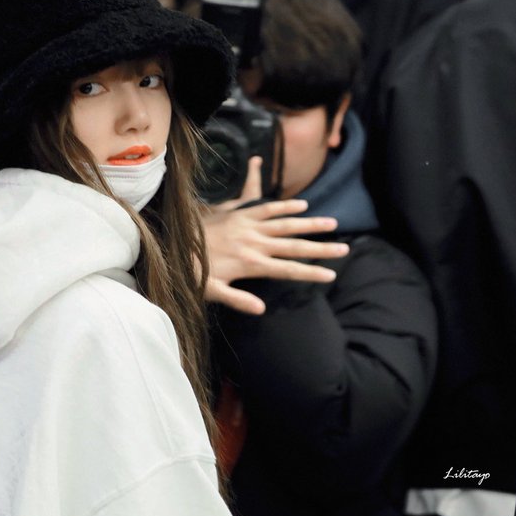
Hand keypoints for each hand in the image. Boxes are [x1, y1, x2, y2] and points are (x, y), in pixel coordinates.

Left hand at [203, 157, 349, 314]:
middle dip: (320, 248)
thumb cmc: (192, 271)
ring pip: (286, 224)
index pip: (288, 269)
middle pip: (294, 245)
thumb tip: (262, 310)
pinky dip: (285, 205)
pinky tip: (302, 205)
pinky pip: (266, 206)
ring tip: (332, 223)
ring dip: (310, 223)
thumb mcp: (212, 291)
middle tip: (343, 249)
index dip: (311, 273)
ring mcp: (248, 225)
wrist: (171, 242)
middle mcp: (254, 242)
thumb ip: (237, 300)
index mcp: (250, 263)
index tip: (331, 275)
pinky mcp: (239, 212)